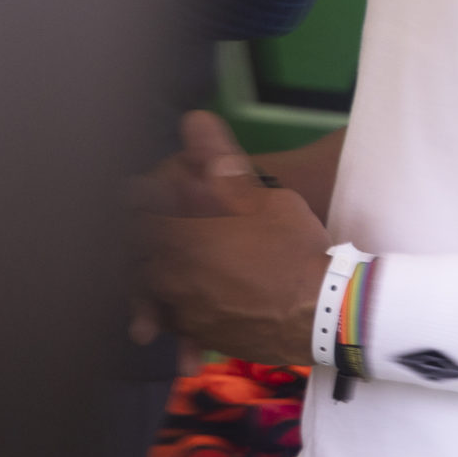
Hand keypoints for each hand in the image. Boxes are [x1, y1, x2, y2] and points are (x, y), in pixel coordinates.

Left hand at [134, 114, 330, 363]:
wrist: (322, 313)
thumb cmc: (292, 247)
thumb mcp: (263, 197)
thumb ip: (220, 163)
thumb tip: (194, 119)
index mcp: (176, 237)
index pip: (134, 213)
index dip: (139, 200)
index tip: (142, 193)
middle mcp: (167, 277)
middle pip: (136, 257)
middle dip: (141, 244)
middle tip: (153, 232)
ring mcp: (183, 312)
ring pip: (154, 292)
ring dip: (158, 280)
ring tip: (179, 269)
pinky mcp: (202, 336)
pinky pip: (180, 321)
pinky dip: (182, 312)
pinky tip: (200, 304)